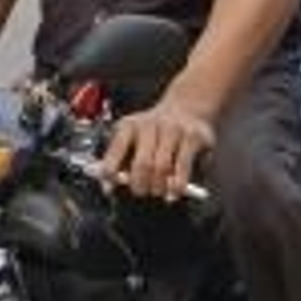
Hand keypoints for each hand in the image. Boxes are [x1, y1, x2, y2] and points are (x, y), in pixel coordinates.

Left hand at [100, 88, 215, 202]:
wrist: (187, 109)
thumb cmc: (154, 133)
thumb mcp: (133, 139)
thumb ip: (119, 161)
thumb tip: (108, 187)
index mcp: (129, 126)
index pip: (116, 150)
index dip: (110, 172)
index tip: (109, 187)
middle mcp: (151, 125)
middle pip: (142, 164)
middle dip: (139, 185)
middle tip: (140, 192)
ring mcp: (173, 130)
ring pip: (162, 167)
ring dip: (158, 187)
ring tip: (157, 191)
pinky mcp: (193, 137)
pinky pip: (183, 167)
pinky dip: (177, 185)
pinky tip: (174, 192)